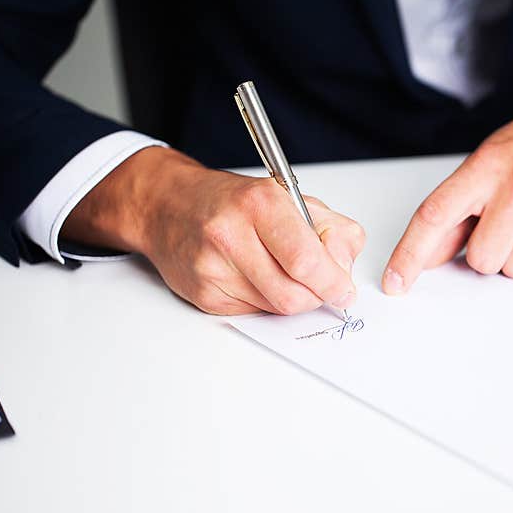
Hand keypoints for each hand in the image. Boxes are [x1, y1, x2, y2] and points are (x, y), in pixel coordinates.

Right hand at [62, 147, 364, 314]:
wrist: (169, 206)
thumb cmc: (234, 203)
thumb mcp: (293, 199)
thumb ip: (332, 231)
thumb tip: (344, 270)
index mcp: (260, 203)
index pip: (307, 261)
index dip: (333, 284)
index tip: (343, 290)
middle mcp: (231, 235)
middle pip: (293, 295)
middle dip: (316, 296)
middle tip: (320, 286)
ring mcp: (213, 268)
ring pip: (276, 309)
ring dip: (291, 299)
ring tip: (282, 273)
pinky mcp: (204, 295)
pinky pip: (254, 314)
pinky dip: (265, 302)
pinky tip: (254, 278)